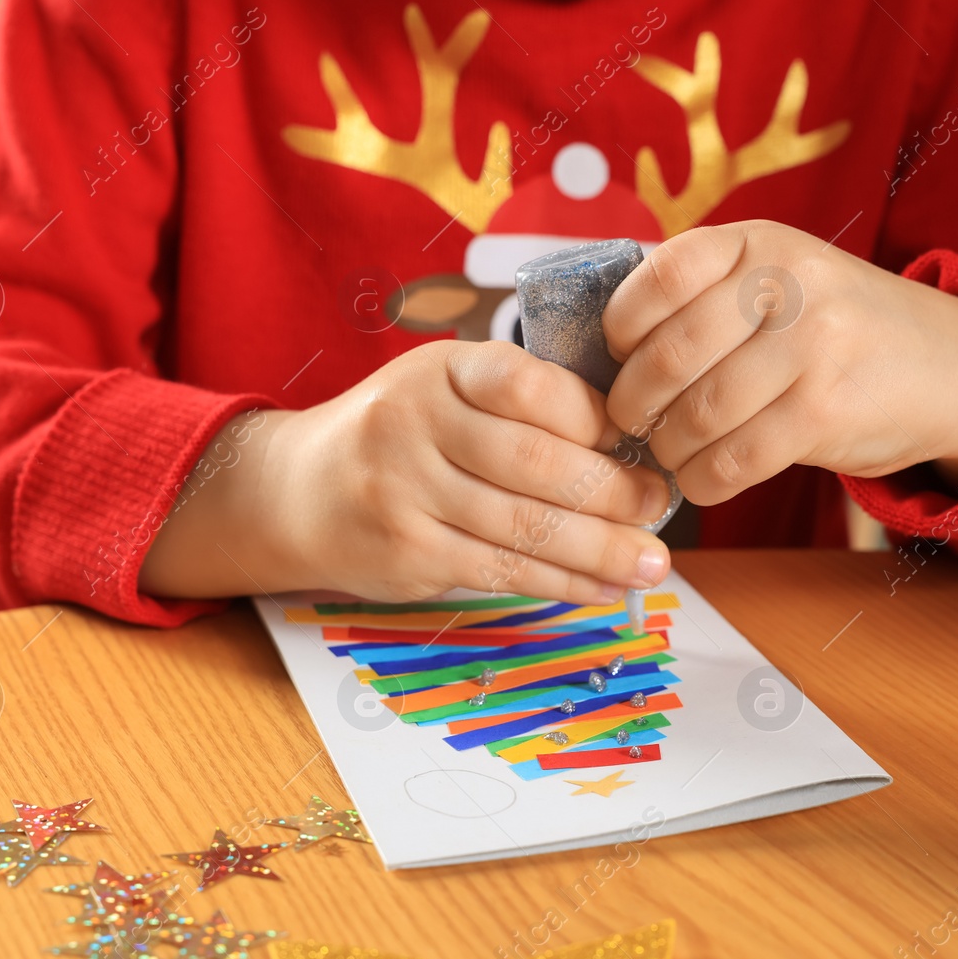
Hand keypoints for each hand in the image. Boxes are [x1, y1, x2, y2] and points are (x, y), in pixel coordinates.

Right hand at [140, 340, 671, 603]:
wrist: (297, 491)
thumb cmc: (399, 435)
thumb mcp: (445, 389)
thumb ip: (519, 403)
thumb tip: (630, 444)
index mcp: (442, 369)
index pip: (527, 383)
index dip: (593, 413)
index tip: (642, 437)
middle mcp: (417, 423)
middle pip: (534, 462)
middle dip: (611, 490)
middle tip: (660, 507)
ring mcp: (406, 491)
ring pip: (524, 527)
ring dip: (600, 549)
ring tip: (651, 563)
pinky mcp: (407, 553)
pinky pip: (501, 571)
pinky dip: (561, 583)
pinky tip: (602, 589)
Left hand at [602, 220, 957, 501]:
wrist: (951, 367)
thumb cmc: (838, 330)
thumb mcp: (780, 279)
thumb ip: (707, 295)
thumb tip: (605, 350)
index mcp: (762, 244)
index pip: (660, 276)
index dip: (621, 326)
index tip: (618, 357)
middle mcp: (787, 285)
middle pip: (669, 354)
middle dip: (633, 402)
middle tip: (627, 423)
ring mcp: (812, 347)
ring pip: (698, 413)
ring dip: (667, 447)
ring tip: (668, 452)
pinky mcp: (827, 412)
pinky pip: (735, 458)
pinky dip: (703, 480)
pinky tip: (702, 480)